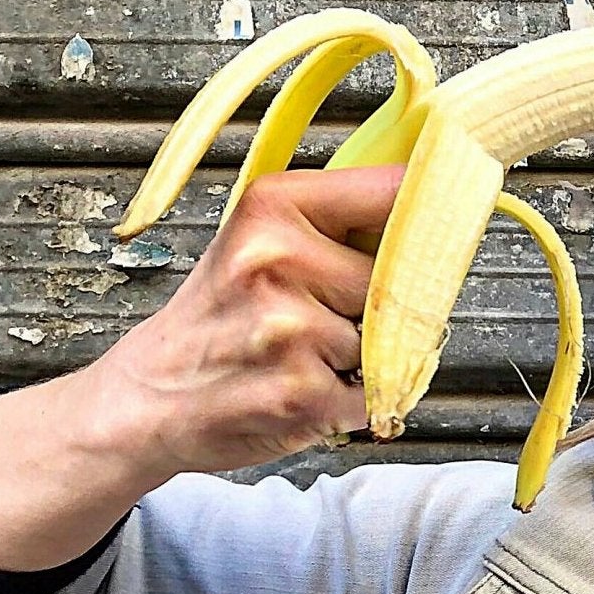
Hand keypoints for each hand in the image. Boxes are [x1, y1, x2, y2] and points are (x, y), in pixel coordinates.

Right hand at [87, 164, 403, 479]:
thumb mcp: (257, 241)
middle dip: (383, 305)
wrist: (148, 397)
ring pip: (390, 340)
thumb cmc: (217, 318)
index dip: (427, 215)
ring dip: (363, 357)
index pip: (391, 194)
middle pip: (400, 279)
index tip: (445, 219)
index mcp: (271, 209)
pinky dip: (354, 399)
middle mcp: (276, 262)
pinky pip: (376, 392)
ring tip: (304, 356)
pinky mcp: (303, 395)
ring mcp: (290, 332)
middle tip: (328, 316)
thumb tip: (429, 203)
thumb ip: (337, 221)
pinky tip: (306, 389)